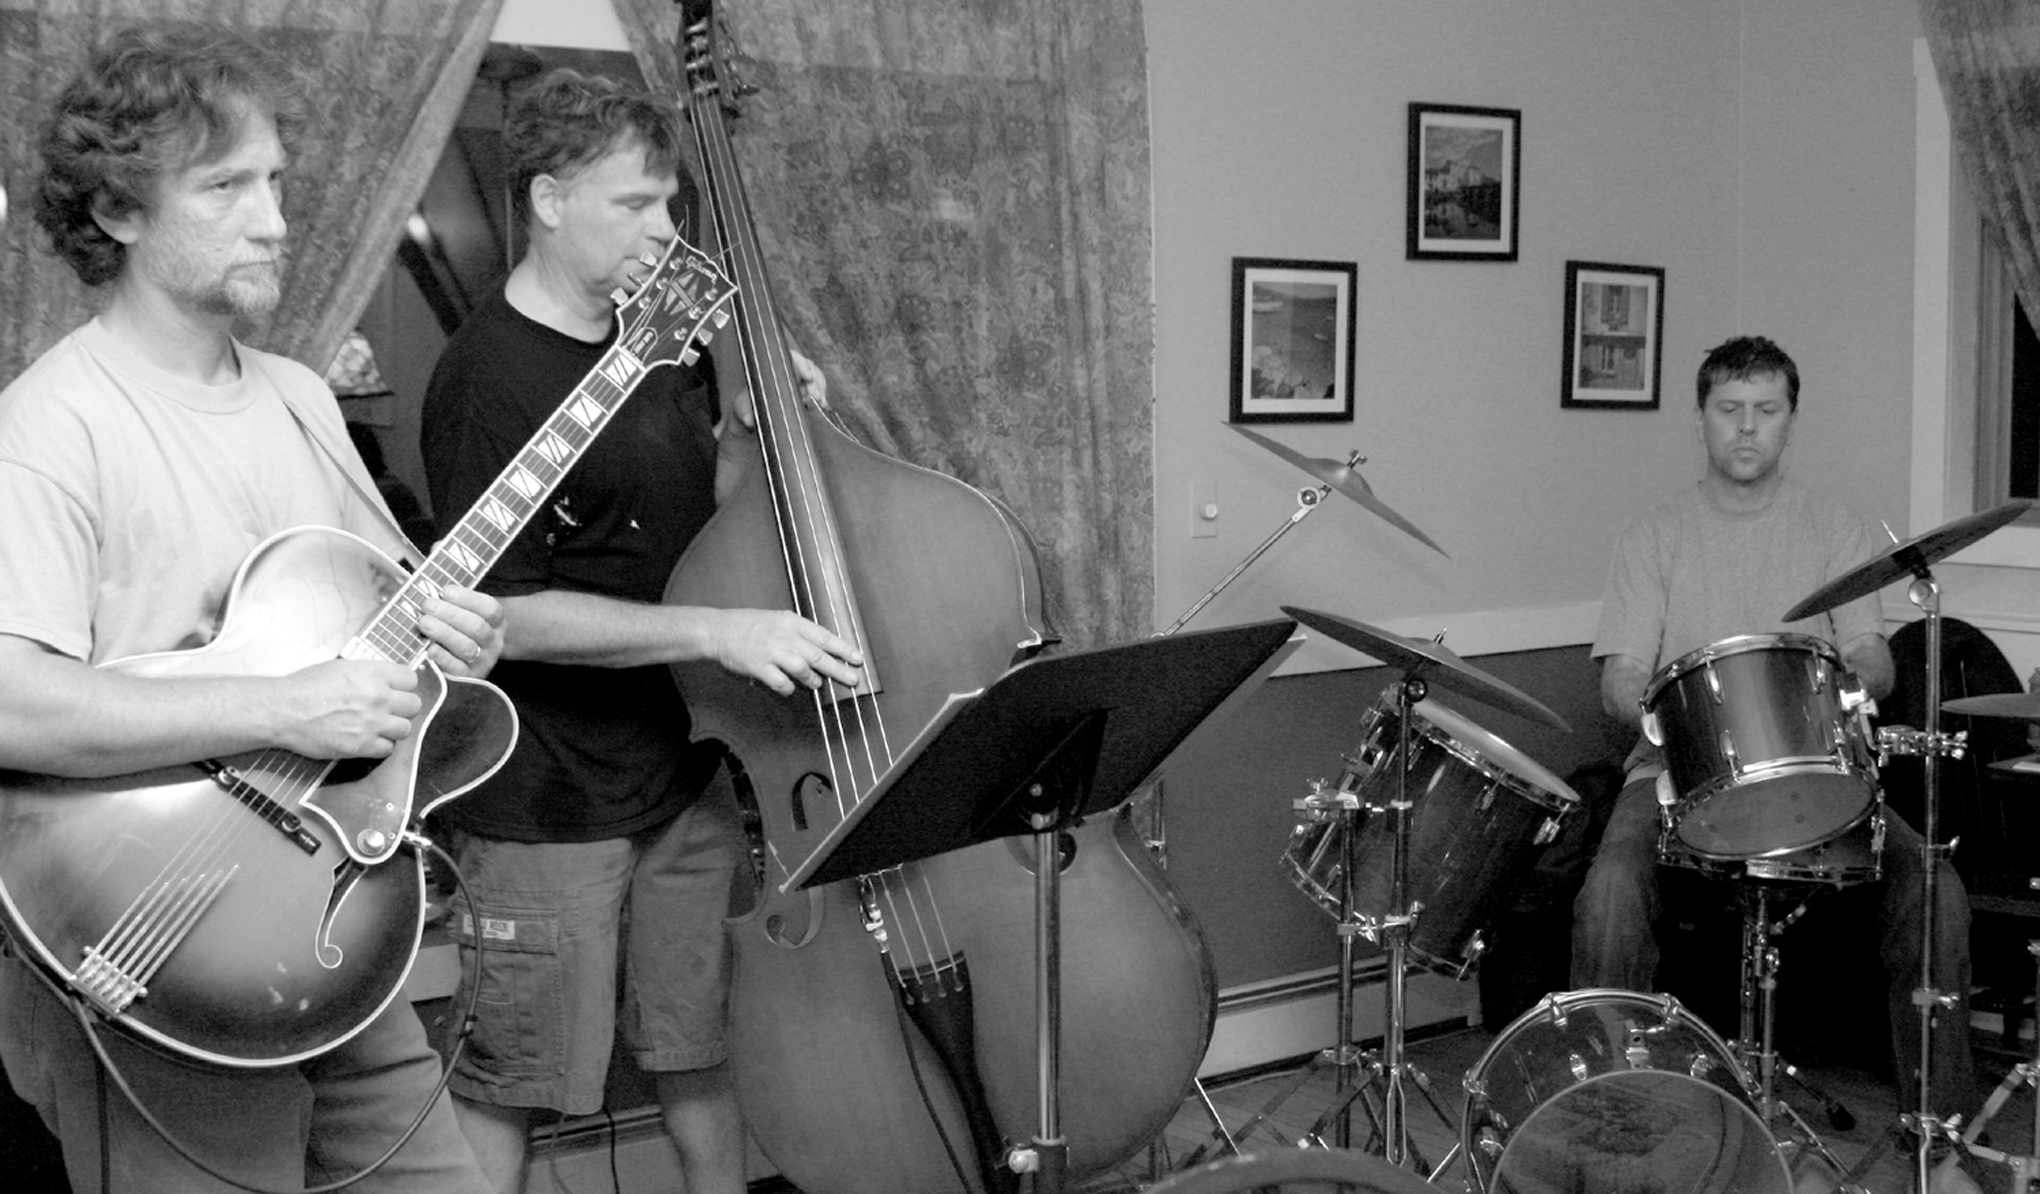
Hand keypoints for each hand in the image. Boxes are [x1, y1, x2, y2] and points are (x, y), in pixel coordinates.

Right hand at [272, 659, 422, 758]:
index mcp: (374, 673)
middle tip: (388, 710)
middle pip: (414, 705)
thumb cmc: (306, 686)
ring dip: (394, 727)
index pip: (411, 679)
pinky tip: (367, 738)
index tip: (395, 690)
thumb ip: (369, 674)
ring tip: (378, 725)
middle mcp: (379, 697)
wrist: (284, 710)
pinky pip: (388, 748)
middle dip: (402, 707)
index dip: (403, 686)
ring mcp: (373, 723)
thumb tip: (386, 680)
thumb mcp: (342, 667)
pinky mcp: (362, 745)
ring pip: (405, 728)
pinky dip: (380, 745)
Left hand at [416, 583, 505, 677]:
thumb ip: (453, 602)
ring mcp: (483, 660)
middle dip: (450, 615)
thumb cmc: (463, 627)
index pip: (489, 608)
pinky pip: (458, 669)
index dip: (468, 599)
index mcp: (496, 621)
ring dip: (444, 633)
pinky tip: (430, 648)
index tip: (445, 591)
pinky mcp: (469, 676)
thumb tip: (429, 591)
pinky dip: (444, 658)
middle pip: (477, 627)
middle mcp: (493, 641)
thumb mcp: (467, 612)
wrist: (474, 658)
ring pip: (467, 647)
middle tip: (428, 605)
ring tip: (424, 622)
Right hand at [707, 608, 863, 694]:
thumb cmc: (750, 625)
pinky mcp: (759, 667)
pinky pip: (781, 683)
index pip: (824, 636)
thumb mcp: (779, 620)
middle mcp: (784, 636)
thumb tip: (823, 651)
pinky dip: (789, 688)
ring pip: (802, 669)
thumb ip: (800, 634)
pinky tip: (790, 688)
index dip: (843, 649)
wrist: (720, 630)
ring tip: (817, 683)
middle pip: (818, 656)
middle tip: (853, 679)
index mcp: (792, 622)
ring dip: (813, 679)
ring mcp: (771, 652)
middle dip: (839, 670)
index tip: (858, 659)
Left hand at [727, 346, 828, 432]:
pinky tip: (823, 405)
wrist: (753, 413)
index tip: (808, 377)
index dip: (803, 365)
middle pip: (808, 367)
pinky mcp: (805, 389)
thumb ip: (745, 414)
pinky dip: (822, 396)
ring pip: (816, 377)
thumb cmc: (747, 406)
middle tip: (816, 397)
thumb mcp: (743, 409)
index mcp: (773, 367)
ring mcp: (798, 378)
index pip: (792, 357)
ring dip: (820, 389)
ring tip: (820, 403)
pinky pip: (818, 387)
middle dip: (815, 382)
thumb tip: (748, 421)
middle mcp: (788, 370)